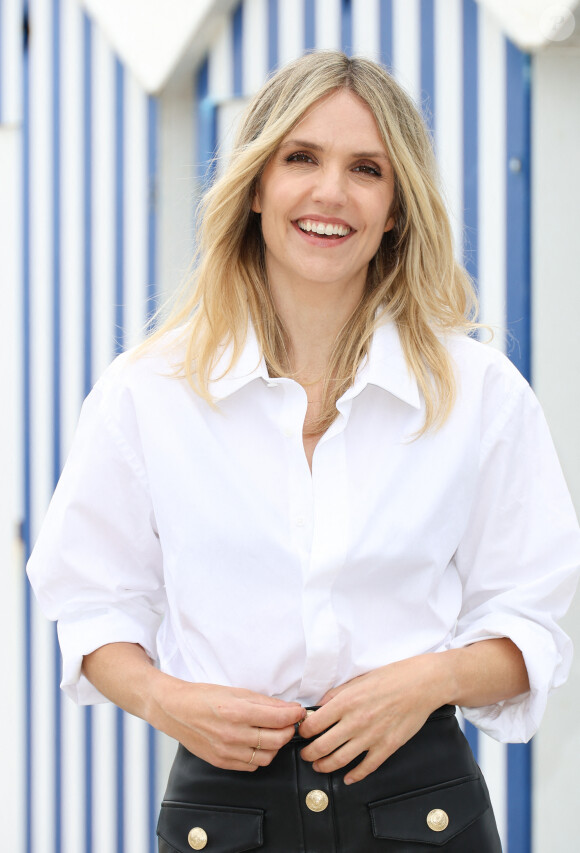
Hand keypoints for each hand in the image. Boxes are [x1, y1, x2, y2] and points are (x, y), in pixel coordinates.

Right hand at [149, 672, 304, 770]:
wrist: (175, 710)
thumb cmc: (203, 696)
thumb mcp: (236, 692)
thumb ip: (264, 702)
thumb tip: (288, 708)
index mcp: (236, 712)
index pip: (278, 718)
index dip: (294, 715)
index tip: (299, 712)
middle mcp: (232, 734)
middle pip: (276, 740)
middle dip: (288, 730)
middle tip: (290, 722)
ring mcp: (227, 751)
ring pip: (267, 756)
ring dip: (276, 746)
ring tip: (274, 733)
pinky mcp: (221, 762)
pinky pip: (252, 766)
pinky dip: (261, 756)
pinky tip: (258, 744)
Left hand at [298, 654, 447, 783]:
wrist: (421, 684)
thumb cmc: (391, 677)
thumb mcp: (358, 680)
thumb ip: (337, 694)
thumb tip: (319, 707)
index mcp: (346, 701)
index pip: (314, 724)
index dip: (304, 731)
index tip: (302, 733)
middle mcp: (356, 721)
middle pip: (322, 746)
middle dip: (309, 754)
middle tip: (306, 754)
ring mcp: (372, 736)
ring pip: (340, 760)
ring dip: (325, 766)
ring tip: (319, 766)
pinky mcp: (387, 747)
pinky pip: (366, 767)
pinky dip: (354, 776)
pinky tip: (347, 777)